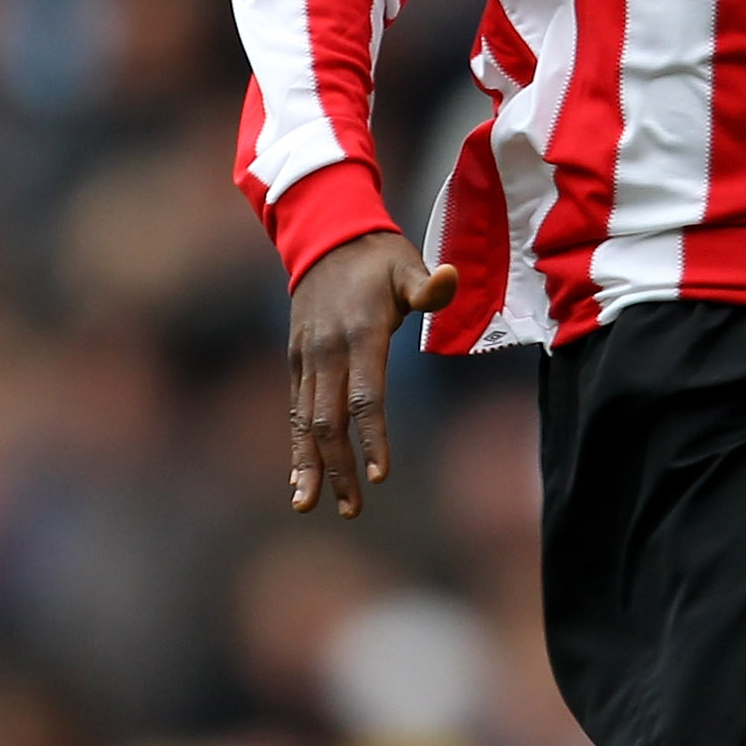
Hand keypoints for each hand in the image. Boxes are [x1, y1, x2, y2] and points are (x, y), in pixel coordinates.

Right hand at [288, 232, 457, 516]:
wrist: (325, 236)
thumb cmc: (378, 256)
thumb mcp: (407, 263)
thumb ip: (429, 284)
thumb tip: (450, 278)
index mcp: (360, 334)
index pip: (366, 397)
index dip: (373, 438)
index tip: (380, 476)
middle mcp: (327, 351)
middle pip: (329, 420)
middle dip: (338, 468)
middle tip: (351, 509)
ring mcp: (307, 357)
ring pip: (304, 420)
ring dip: (308, 465)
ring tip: (309, 505)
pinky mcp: (296, 360)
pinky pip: (295, 409)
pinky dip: (295, 444)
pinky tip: (298, 477)